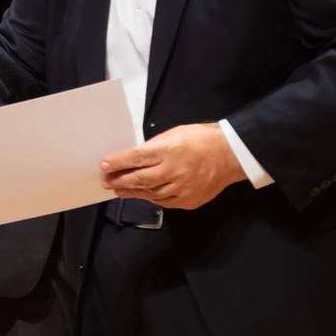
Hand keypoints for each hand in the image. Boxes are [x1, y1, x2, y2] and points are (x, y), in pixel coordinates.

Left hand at [100, 123, 241, 209]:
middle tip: (106, 181)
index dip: (118, 162)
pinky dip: (150, 197)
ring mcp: (181, 189)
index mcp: (169, 150)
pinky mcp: (188, 201)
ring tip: (119, 190)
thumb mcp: (175, 134)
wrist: (230, 155)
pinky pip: (163, 202)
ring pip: (149, 194)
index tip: (104, 165)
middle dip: (120, 181)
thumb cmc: (202, 140)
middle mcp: (174, 171)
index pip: (136, 158)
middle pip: (139, 179)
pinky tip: (141, 194)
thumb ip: (154, 147)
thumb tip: (134, 157)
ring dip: (132, 192)